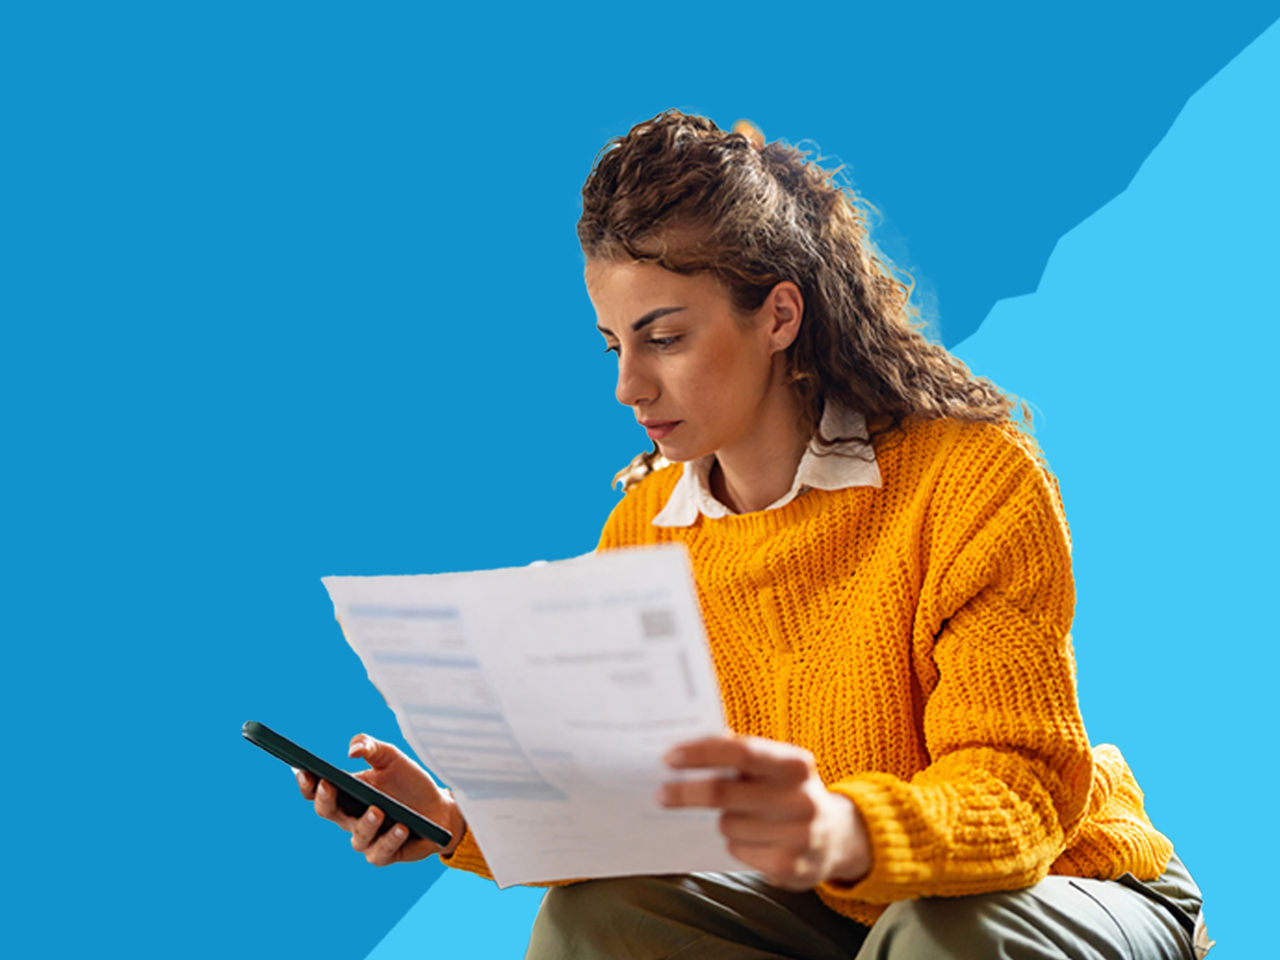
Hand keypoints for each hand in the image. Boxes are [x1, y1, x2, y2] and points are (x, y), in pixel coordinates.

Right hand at [296, 733, 465, 866]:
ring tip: (378, 810)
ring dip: (367, 824)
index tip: (304, 770)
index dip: (307, 783)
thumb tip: (351, 751)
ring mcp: (367, 838)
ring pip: (357, 837)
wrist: (439, 807)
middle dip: (325, 800)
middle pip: (328, 813)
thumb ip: (370, 747)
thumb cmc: (409, 781)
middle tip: (329, 786)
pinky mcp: (385, 853)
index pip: (318, 791)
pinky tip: (401, 827)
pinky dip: (390, 840)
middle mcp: (351, 818)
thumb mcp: (392, 757)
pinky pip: (381, 852)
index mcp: (346, 794)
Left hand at [657, 734, 870, 890]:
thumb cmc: (789, 791)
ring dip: (724, 821)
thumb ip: (740, 753)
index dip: (702, 754)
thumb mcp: (776, 765)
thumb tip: (687, 749)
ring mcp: (799, 835)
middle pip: (723, 793)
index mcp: (796, 764)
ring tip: (747, 818)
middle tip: (662, 793)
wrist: (837, 837)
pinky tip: (758, 841)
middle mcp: (801, 798)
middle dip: (686, 792)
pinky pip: (737, 851)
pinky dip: (737, 845)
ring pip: (727, 825)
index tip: (669, 758)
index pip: (741, 752)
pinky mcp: (790, 867)